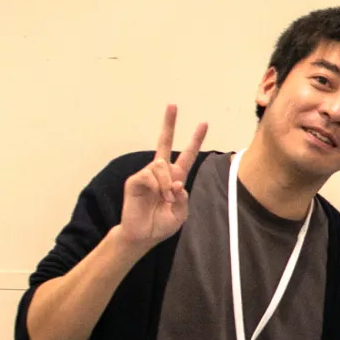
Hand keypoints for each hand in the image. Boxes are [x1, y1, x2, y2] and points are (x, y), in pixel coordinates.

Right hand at [119, 104, 206, 251]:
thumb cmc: (161, 224)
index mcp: (175, 178)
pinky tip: (156, 195)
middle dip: (169, 123)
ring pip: (160, 165)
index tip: (203, 123)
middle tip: (172, 105)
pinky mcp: (135, 180)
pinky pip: (149, 174)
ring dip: (166, 182)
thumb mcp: (180, 214)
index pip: (186, 156)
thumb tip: (176, 183)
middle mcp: (160, 173)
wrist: (142, 235)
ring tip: (165, 198)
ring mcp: (147, 175)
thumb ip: (183, 199)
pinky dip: (157, 185)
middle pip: (164, 143)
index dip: (195, 140)